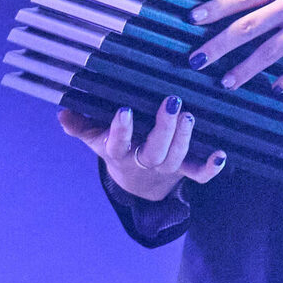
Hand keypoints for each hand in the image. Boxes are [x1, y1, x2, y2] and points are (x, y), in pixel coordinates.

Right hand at [58, 96, 226, 200]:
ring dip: (184, 138)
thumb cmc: (116, 146)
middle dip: (164, 128)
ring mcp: (167, 166)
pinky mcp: (185, 169)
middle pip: (154, 150)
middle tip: (172, 102)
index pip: (118, 142)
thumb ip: (79, 125)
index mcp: (119, 151)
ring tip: (189, 115)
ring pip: (177, 157)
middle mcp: (144, 160)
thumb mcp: (95, 138)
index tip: (125, 111)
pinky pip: (200, 174)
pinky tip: (221, 154)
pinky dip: (211, 167)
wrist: (136, 180)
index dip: (122, 130)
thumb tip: (61, 114)